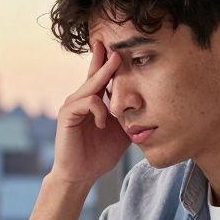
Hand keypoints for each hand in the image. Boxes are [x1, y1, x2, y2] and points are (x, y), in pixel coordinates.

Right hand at [50, 42, 129, 185]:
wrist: (81, 175)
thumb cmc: (100, 154)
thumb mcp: (121, 132)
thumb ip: (129, 117)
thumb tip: (152, 108)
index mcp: (94, 101)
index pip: (102, 77)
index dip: (110, 62)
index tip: (122, 48)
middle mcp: (81, 99)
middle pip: (94, 73)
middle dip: (106, 59)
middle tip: (116, 45)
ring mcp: (72, 105)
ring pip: (91, 85)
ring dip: (106, 77)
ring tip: (117, 68)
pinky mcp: (67, 115)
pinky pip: (87, 102)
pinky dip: (99, 110)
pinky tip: (104, 123)